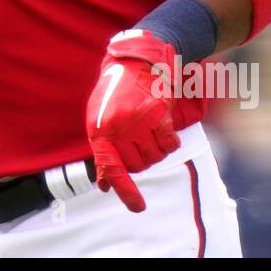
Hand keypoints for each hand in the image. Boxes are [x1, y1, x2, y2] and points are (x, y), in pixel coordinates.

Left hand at [85, 28, 180, 211]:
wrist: (135, 62)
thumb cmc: (115, 94)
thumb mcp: (99, 121)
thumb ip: (104, 153)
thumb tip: (105, 185)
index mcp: (100, 130)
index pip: (112, 168)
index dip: (125, 190)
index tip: (138, 208)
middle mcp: (118, 127)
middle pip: (138, 166)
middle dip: (142, 160)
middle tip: (140, 142)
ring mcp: (139, 120)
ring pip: (156, 156)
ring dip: (157, 150)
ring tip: (150, 131)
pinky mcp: (160, 113)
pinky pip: (171, 143)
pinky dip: (171, 142)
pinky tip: (166, 130)